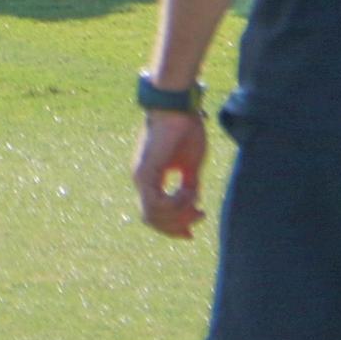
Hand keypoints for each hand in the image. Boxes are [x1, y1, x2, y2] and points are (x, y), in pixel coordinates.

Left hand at [133, 112, 207, 239]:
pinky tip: (188, 193)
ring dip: (179, 215)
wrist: (178, 106)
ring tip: (195, 202)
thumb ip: (188, 186)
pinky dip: (176, 205)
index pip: (154, 214)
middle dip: (178, 225)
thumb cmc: (185, 129)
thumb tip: (192, 206)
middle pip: (153, 220)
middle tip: (200, 215)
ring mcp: (140, 176)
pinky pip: (157, 204)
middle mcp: (141, 179)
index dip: (173, 227)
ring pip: (154, 216)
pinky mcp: (145, 172)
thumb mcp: (190, 165)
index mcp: (150, 177)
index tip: (191, 233)